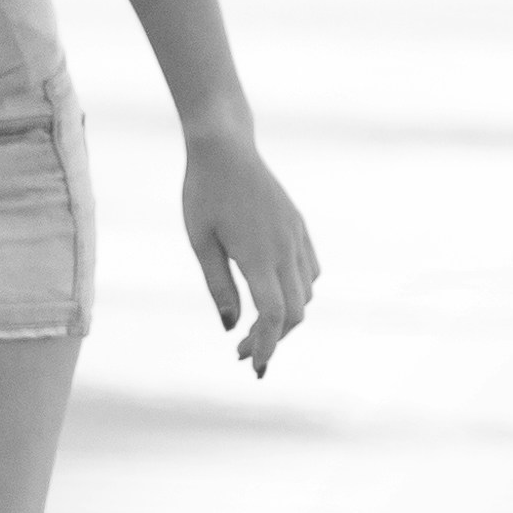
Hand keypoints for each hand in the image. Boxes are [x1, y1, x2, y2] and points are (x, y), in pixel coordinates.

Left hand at [179, 113, 319, 376]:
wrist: (225, 146)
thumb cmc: (203, 192)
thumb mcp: (201, 242)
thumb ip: (218, 286)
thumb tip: (230, 327)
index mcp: (258, 254)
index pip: (273, 315)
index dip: (266, 345)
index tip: (254, 366)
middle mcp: (285, 248)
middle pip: (294, 312)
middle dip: (273, 339)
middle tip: (242, 352)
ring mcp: (296, 236)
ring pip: (306, 293)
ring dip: (286, 318)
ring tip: (255, 328)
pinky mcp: (298, 226)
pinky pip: (311, 271)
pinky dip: (298, 293)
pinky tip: (274, 295)